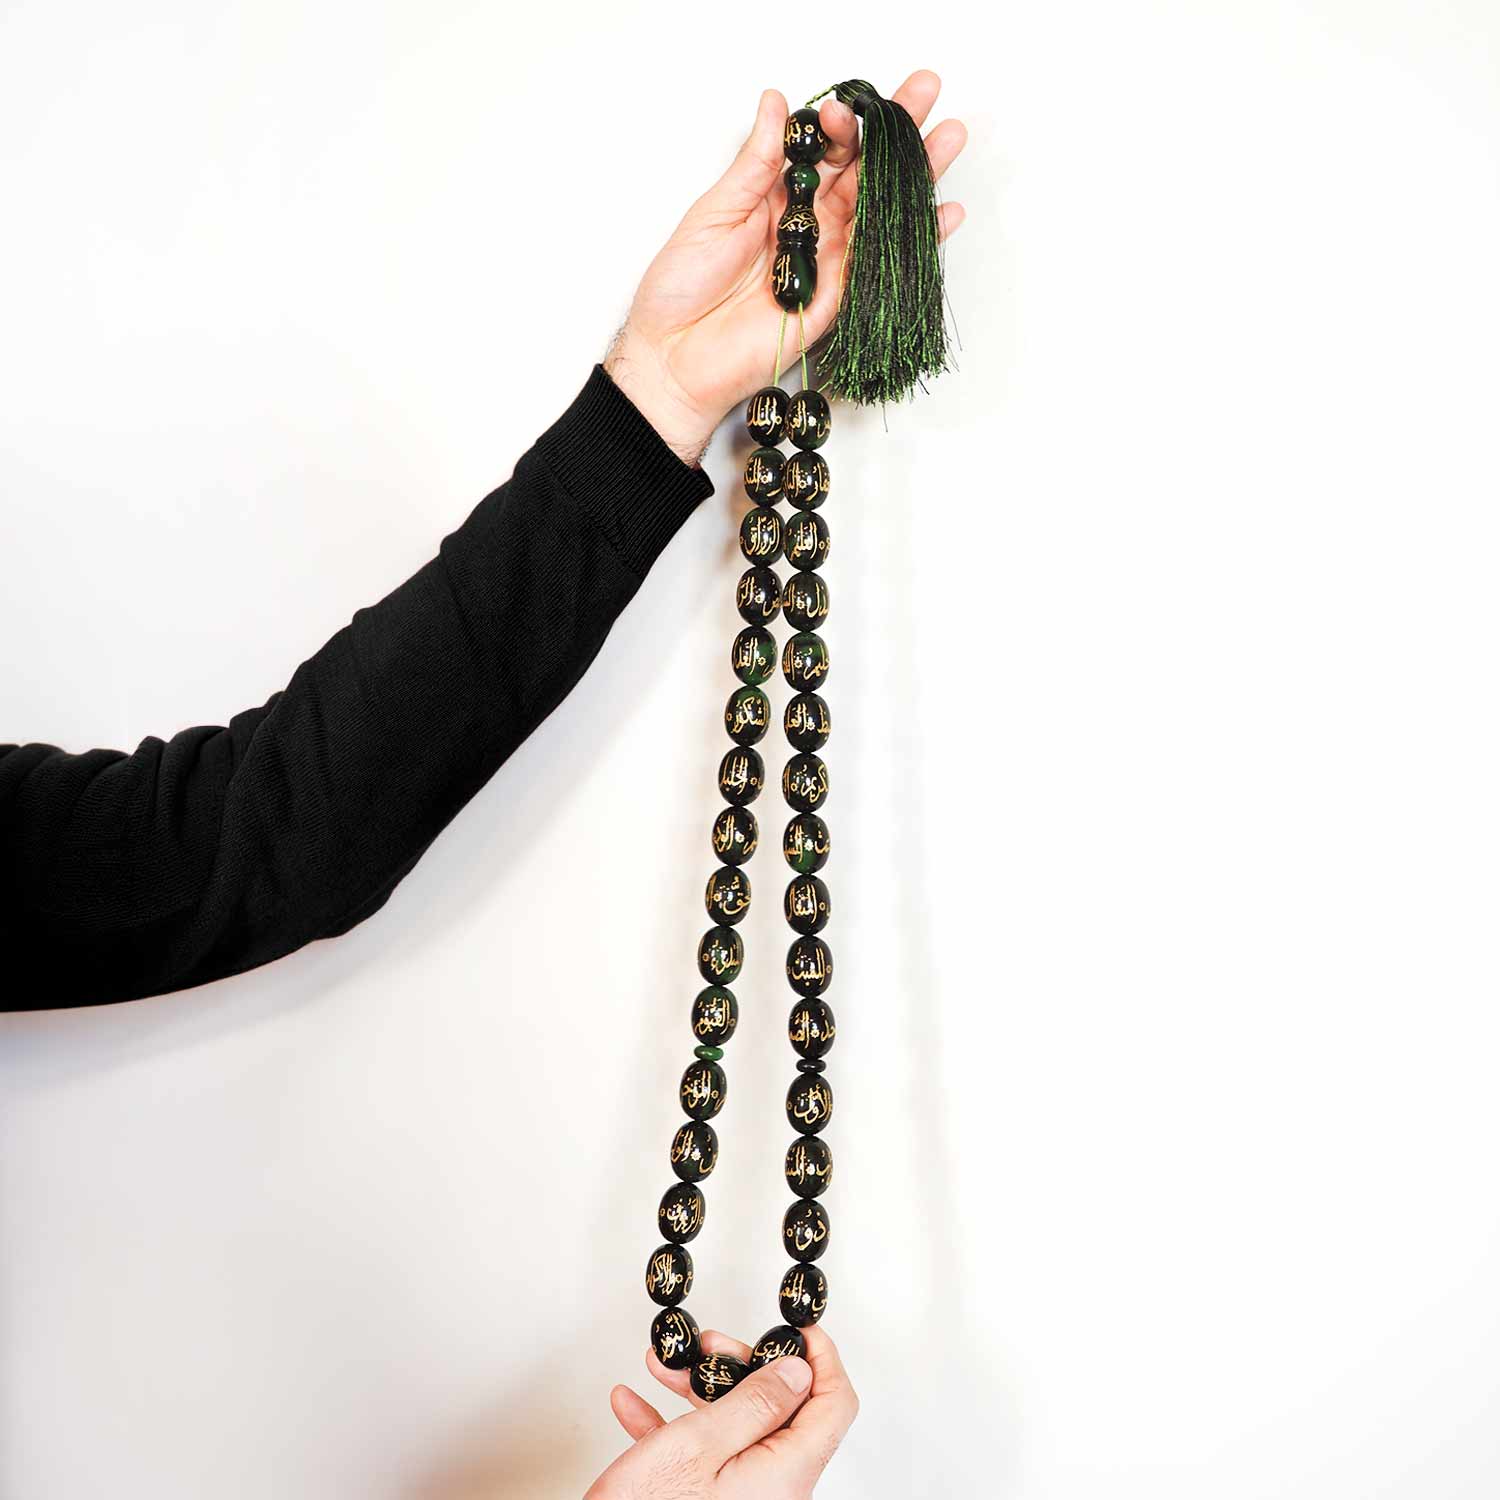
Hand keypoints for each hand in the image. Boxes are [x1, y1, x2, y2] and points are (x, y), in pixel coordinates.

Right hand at [583, 1325, 858, 1498]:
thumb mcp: (699, 1444)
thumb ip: (756, 1402)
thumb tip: (799, 1369)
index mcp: (786, 1472)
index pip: (834, 1404)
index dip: (821, 1357)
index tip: (797, 1329)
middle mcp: (776, 1487)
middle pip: (783, 1409)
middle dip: (741, 1366)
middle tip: (710, 1344)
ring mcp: (746, 1496)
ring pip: (739, 1427)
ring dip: (700, 1390)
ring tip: (666, 1365)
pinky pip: (706, 1454)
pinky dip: (675, 1425)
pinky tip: (638, 1405)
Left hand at [604, 70, 967, 465]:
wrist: (674, 355)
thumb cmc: (681, 288)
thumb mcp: (714, 211)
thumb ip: (754, 163)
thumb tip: (777, 103)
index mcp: (774, 197)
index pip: (820, 149)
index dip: (839, 124)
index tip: (845, 106)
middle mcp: (807, 225)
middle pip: (862, 171)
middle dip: (897, 131)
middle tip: (928, 89)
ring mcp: (827, 260)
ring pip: (881, 210)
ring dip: (918, 173)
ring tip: (951, 135)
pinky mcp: (836, 298)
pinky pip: (882, 265)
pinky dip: (918, 241)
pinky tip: (947, 213)